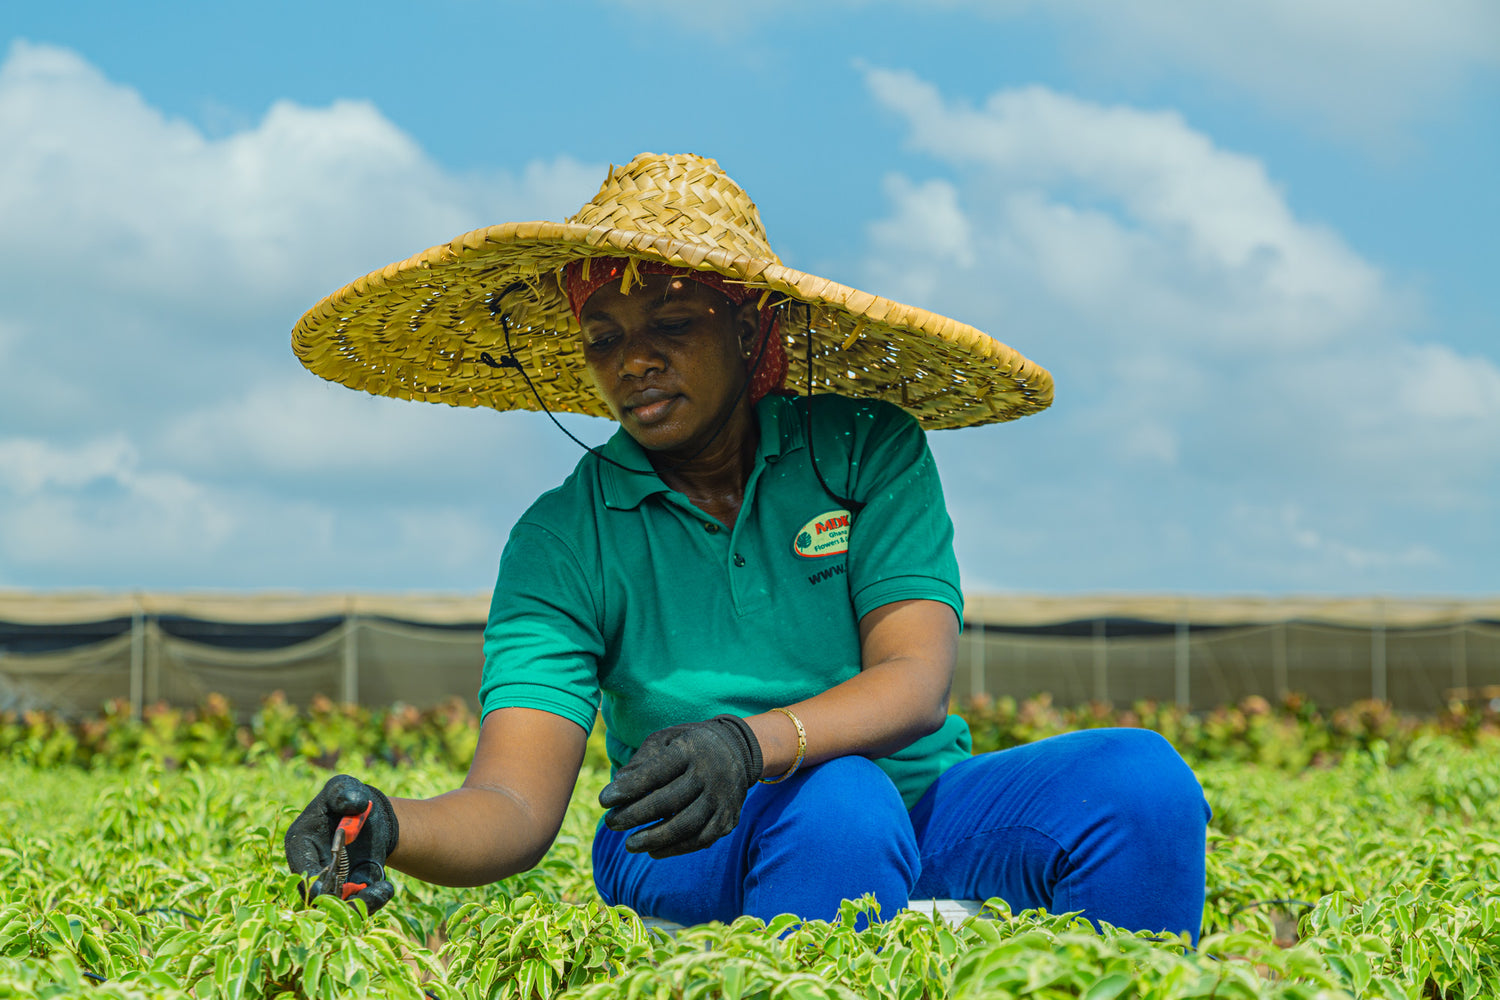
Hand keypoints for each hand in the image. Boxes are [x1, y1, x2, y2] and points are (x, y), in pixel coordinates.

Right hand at [284, 774, 399, 911]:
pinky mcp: (349, 890)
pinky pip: (356, 906)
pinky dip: (371, 901)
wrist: (369, 813)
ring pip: (338, 907)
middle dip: (338, 899)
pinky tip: (387, 887)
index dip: (311, 880)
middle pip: (316, 896)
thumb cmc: (348, 797)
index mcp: (300, 843)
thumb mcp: (343, 786)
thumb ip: (344, 792)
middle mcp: (311, 868)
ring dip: (359, 904)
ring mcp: (329, 883)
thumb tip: (355, 803)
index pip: (299, 867)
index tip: (326, 886)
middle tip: (365, 888)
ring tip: (383, 889)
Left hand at [598, 715, 762, 858]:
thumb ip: (642, 760)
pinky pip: (701, 839)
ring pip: (686, 825)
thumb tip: (619, 784)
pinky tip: (654, 851)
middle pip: (669, 800)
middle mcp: (709, 774)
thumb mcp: (666, 739)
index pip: (656, 772)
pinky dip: (676, 849)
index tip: (603, 800)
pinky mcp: (728, 818)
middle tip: (611, 824)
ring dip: (655, 838)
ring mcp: (721, 798)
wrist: (738, 750)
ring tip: (630, 845)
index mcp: (690, 750)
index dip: (628, 788)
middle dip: (635, 815)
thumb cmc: (689, 745)